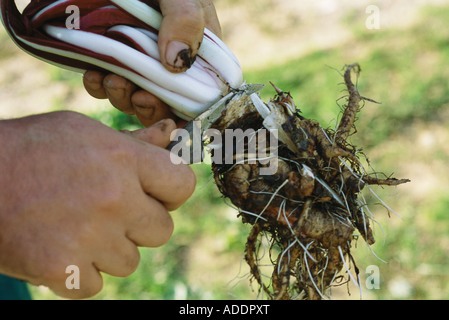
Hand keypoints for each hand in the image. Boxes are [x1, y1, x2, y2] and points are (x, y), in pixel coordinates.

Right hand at [0, 111, 194, 298]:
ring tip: (75, 226)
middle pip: (162, 230)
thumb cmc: (30, 149)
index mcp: (123, 159)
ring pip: (129, 260)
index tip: (154, 194)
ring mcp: (90, 237)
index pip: (183, 186)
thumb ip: (133, 142)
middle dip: (139, 224)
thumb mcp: (84, 132)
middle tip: (107, 211)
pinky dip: (79, 273)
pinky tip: (58, 247)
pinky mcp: (63, 270)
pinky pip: (95, 283)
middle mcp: (115, 199)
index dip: (170, 192)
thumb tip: (172, 136)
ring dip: (108, 249)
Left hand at [83, 0, 221, 126]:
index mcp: (198, 51)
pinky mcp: (111, 58)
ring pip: (135, 98)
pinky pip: (106, 84)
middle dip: (152, 107)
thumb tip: (176, 65)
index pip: (201, 93)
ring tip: (114, 80)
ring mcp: (139, 61)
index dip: (186, 110)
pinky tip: (95, 74)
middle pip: (166, 104)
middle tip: (140, 97)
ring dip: (124, 98)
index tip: (169, 109)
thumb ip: (186, 20)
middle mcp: (170, 61)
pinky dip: (99, 86)